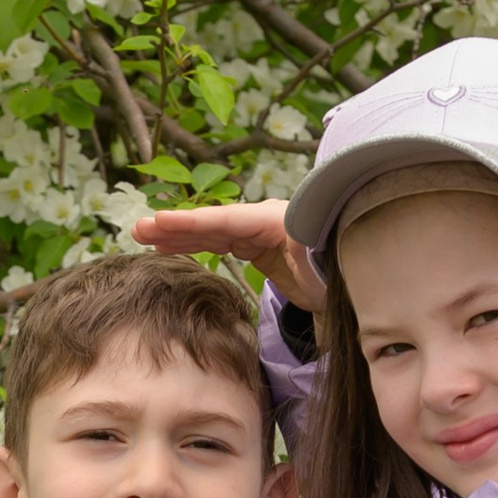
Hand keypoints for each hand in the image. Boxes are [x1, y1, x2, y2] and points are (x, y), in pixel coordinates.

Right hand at [133, 196, 326, 323]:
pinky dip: (197, 245)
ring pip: (213, 233)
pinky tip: (172, 249)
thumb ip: (305, 245)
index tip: (159, 222)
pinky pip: (222, 244)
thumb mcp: (324, 257)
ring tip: (145, 238)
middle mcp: (265, 221)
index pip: (226, 219)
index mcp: (277, 220)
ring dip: (180, 236)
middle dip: (175, 226)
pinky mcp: (261, 249)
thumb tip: (294, 238)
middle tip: (138, 229)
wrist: (360, 278)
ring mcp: (262, 234)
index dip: (191, 222)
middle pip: (213, 223)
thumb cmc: (341, 268)